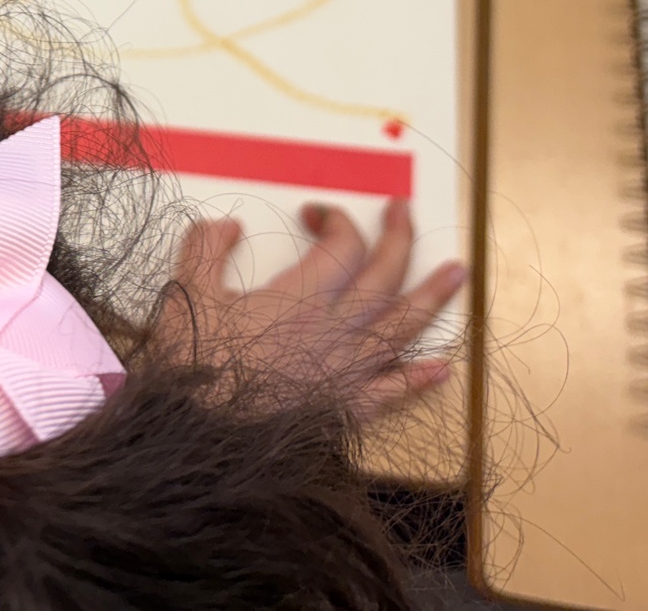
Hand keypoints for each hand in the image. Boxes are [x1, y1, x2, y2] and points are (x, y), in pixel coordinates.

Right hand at [153, 200, 467, 417]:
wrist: (202, 437)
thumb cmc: (195, 365)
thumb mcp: (188, 294)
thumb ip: (206, 249)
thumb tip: (229, 225)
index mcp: (302, 297)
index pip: (342, 245)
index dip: (335, 219)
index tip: (315, 214)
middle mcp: (337, 328)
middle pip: (384, 273)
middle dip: (399, 236)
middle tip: (404, 211)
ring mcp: (349, 370)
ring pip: (403, 326)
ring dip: (434, 296)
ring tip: (459, 272)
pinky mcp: (348, 408)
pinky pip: (394, 391)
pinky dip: (420, 379)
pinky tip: (443, 368)